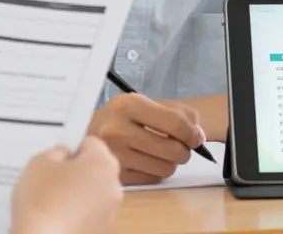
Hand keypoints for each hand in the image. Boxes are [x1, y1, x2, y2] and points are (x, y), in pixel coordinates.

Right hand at [11, 137, 122, 233]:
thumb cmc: (42, 203)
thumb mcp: (39, 163)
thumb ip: (56, 152)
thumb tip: (63, 155)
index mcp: (102, 163)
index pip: (91, 143)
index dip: (72, 146)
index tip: (58, 155)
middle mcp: (113, 186)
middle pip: (96, 169)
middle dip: (77, 171)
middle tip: (52, 178)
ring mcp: (111, 211)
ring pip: (94, 193)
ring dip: (78, 194)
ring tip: (52, 201)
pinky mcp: (102, 231)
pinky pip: (91, 214)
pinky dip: (78, 214)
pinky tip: (57, 217)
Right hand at [87, 93, 203, 184]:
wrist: (85, 135)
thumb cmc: (120, 119)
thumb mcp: (143, 104)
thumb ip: (176, 112)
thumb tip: (198, 134)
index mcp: (128, 105)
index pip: (174, 123)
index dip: (192, 133)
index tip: (196, 138)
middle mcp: (117, 129)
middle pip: (173, 149)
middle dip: (183, 150)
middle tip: (178, 147)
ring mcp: (115, 155)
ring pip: (166, 167)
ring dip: (170, 162)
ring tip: (161, 153)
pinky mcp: (115, 175)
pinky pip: (153, 179)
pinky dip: (156, 171)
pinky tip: (146, 161)